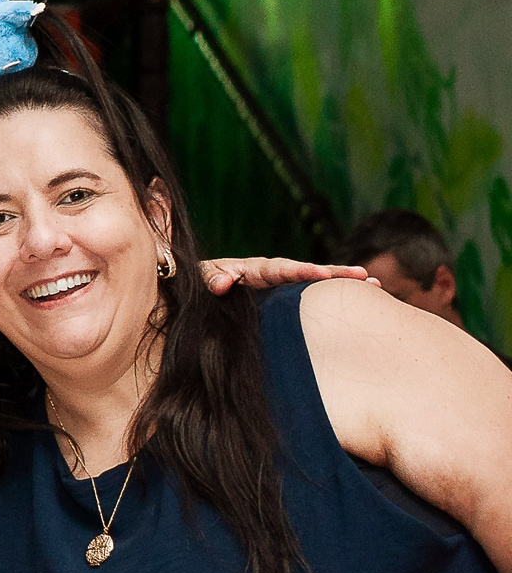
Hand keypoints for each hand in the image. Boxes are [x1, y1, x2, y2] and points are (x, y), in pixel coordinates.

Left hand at [201, 256, 372, 294]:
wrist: (196, 287)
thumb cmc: (199, 281)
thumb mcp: (199, 277)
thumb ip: (210, 277)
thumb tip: (220, 284)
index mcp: (254, 269)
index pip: (282, 269)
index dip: (303, 271)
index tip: (324, 275)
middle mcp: (272, 275)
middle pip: (308, 272)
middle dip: (336, 273)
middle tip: (365, 277)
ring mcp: (279, 288)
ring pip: (314, 284)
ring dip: (343, 283)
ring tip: (376, 285)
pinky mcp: (280, 301)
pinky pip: (308, 299)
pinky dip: (330, 298)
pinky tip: (358, 303)